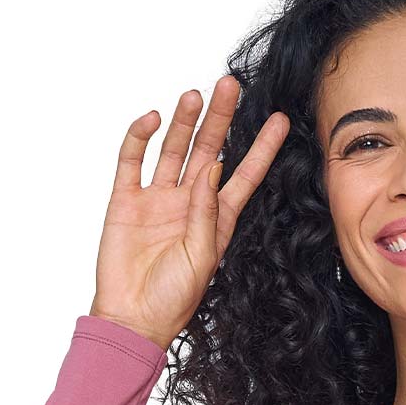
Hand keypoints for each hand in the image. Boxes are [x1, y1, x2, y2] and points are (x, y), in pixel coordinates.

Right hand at [88, 76, 289, 349]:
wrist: (132, 319)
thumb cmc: (172, 300)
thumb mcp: (201, 259)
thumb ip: (207, 214)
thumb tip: (211, 168)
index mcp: (216, 220)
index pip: (244, 175)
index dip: (261, 148)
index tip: (279, 119)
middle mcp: (190, 203)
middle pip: (209, 151)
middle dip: (221, 119)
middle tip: (230, 84)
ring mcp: (158, 199)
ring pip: (173, 149)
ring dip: (184, 122)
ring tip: (194, 95)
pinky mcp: (126, 200)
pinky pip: (132, 160)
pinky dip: (139, 137)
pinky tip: (150, 119)